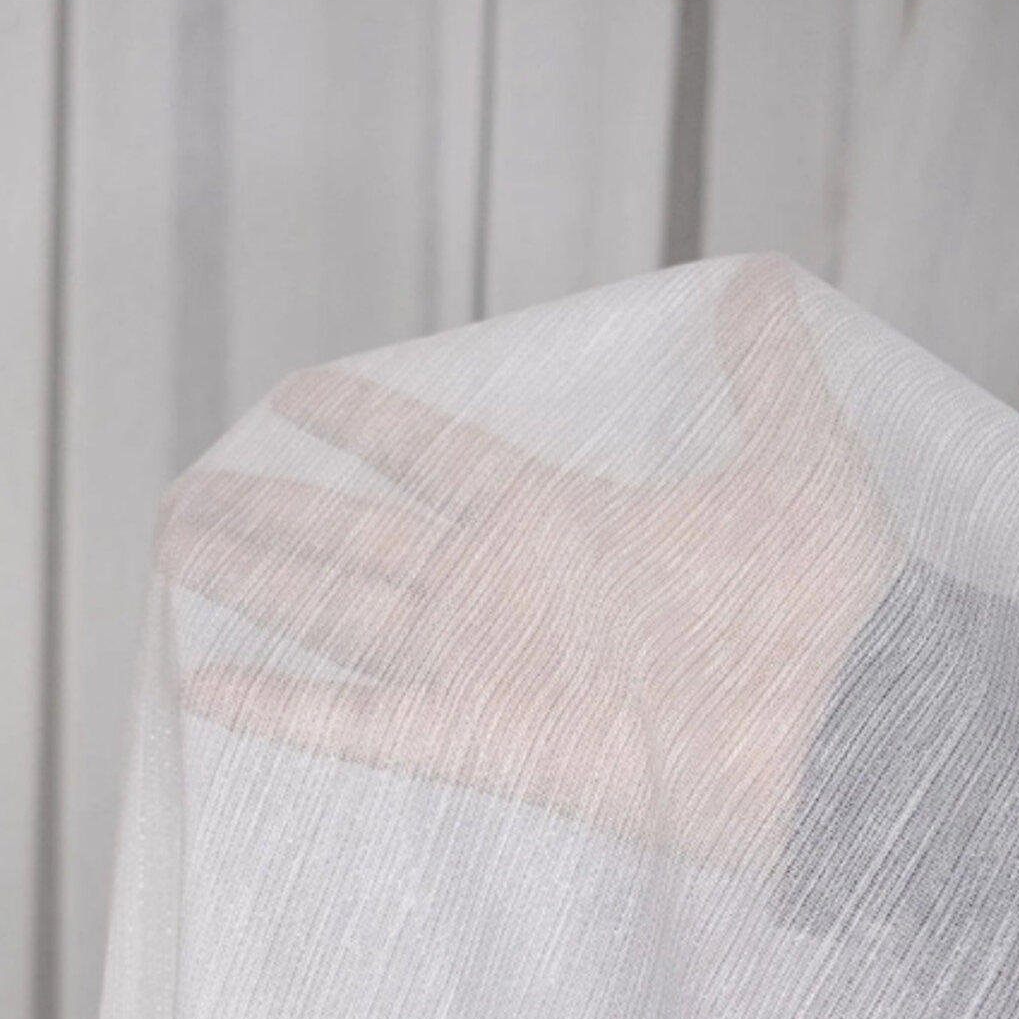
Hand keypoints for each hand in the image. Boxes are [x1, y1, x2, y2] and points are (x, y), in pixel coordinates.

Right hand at [161, 254, 906, 875]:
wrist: (847, 727)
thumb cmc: (830, 605)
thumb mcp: (799, 462)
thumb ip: (768, 371)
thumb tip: (764, 277)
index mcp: (559, 516)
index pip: (434, 454)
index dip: (365, 422)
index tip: (297, 390)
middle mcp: (502, 586)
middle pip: (354, 538)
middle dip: (269, 513)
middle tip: (186, 491)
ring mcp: (484, 664)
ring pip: (335, 611)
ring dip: (252, 580)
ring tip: (171, 547)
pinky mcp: (481, 741)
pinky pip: (355, 721)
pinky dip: (278, 708)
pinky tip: (201, 681)